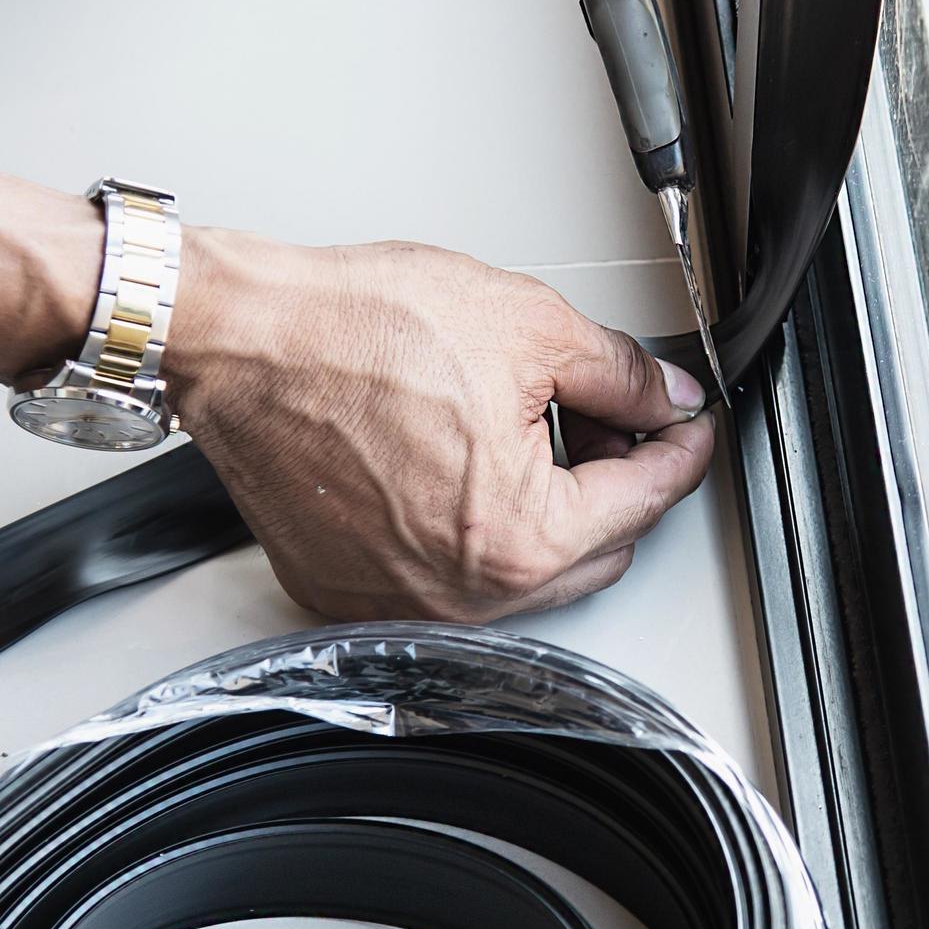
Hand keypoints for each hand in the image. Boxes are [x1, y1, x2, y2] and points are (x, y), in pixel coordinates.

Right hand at [164, 227, 714, 619]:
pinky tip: (460, 460)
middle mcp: (461, 595)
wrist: (240, 338)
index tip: (688, 423)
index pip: (645, 499)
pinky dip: (470, 528)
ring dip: (547, 509)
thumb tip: (666, 398)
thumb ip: (621, 374)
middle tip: (610, 411)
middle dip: (615, 479)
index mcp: (520, 539)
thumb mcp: (529, 326)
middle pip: (592, 550)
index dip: (681, 446)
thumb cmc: (356, 329)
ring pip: (522, 572)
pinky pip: (445, 575)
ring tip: (527, 425)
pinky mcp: (347, 592)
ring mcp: (399, 603)